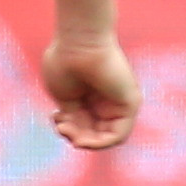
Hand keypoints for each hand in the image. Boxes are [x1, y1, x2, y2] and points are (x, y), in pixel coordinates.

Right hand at [40, 34, 139, 149]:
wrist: (77, 43)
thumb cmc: (65, 62)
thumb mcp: (64, 97)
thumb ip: (72, 117)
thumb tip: (74, 135)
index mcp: (90, 98)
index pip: (83, 126)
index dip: (69, 129)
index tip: (55, 119)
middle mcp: (107, 102)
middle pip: (94, 133)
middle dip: (75, 136)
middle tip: (61, 128)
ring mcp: (120, 103)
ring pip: (107, 137)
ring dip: (86, 142)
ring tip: (69, 132)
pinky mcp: (129, 104)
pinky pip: (119, 134)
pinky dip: (101, 142)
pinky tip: (83, 140)